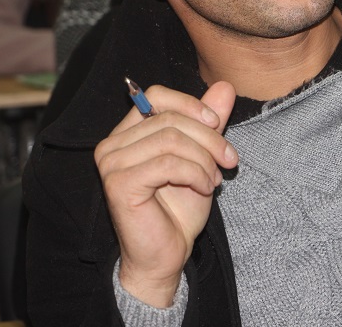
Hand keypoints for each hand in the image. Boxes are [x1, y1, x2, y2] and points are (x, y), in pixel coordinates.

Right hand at [94, 81, 236, 307]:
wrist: (167, 255)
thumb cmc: (180, 209)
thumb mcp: (202, 158)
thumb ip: (208, 124)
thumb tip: (224, 86)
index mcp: (128, 132)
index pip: (156, 95)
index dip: (190, 104)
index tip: (217, 124)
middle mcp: (113, 144)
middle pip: (169, 118)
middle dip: (208, 137)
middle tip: (230, 160)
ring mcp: (112, 163)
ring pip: (171, 139)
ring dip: (204, 159)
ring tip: (215, 179)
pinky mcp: (118, 183)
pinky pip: (167, 163)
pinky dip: (195, 173)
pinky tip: (206, 188)